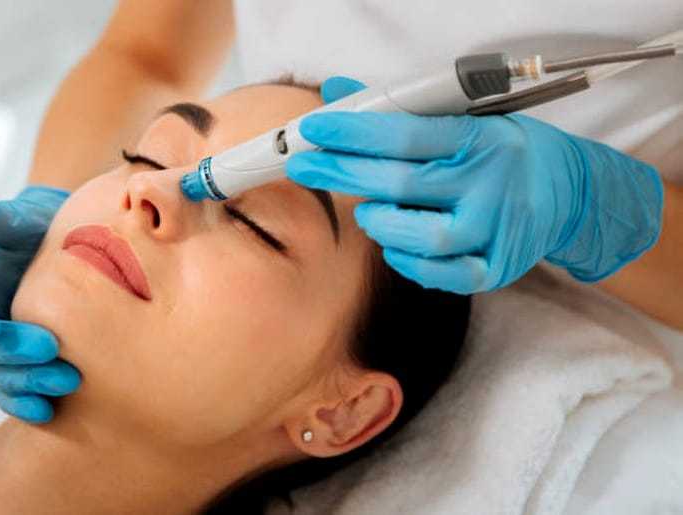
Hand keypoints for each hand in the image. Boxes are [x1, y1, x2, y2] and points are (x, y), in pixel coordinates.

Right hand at [0, 186, 80, 422]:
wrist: (61, 251)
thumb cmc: (37, 229)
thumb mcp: (18, 220)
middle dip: (13, 354)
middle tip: (52, 352)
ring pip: (0, 375)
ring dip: (28, 383)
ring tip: (66, 382)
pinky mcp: (15, 366)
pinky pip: (14, 390)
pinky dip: (28, 403)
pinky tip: (49, 412)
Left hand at [286, 77, 662, 293]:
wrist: (568, 194)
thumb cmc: (504, 152)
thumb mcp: (464, 118)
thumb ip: (400, 110)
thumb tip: (340, 91)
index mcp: (480, 138)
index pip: (405, 134)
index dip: (353, 132)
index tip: (313, 130)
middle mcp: (490, 183)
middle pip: (401, 183)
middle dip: (342, 172)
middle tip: (305, 166)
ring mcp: (495, 229)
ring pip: (424, 236)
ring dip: (380, 223)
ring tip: (365, 211)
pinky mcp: (497, 267)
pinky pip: (446, 275)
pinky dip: (410, 263)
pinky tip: (394, 246)